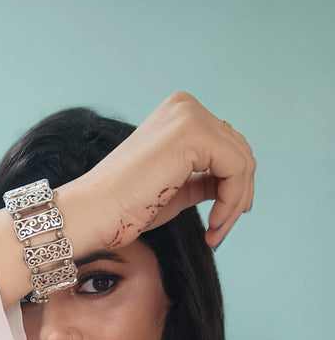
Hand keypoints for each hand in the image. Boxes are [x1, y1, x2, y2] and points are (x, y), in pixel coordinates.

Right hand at [77, 91, 254, 250]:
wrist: (96, 211)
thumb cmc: (126, 206)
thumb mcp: (177, 189)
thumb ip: (204, 180)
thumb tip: (234, 185)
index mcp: (179, 115)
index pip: (228, 148)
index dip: (234, 188)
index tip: (222, 222)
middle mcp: (186, 107)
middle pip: (240, 153)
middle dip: (237, 197)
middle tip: (220, 231)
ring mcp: (189, 116)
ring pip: (242, 162)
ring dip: (234, 204)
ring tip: (215, 233)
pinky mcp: (193, 133)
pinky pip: (236, 168)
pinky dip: (231, 201)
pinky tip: (213, 224)